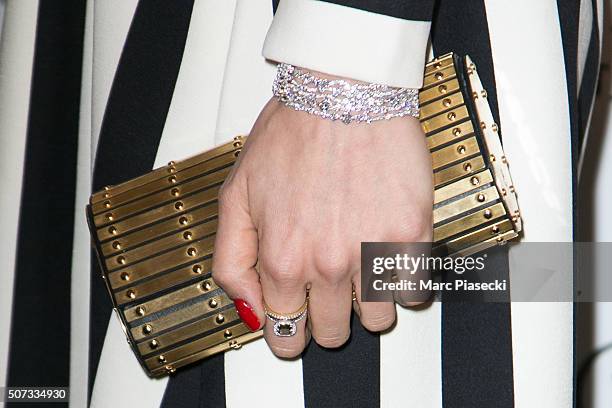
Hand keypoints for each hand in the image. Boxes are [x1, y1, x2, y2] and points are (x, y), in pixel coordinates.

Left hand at [212, 96, 432, 357]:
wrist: (343, 94)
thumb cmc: (291, 137)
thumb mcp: (235, 196)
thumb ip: (232, 262)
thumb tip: (249, 312)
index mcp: (283, 260)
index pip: (285, 335)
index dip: (288, 335)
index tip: (295, 325)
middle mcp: (329, 266)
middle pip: (332, 336)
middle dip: (325, 319)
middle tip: (327, 289)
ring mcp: (373, 252)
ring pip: (378, 322)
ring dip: (368, 304)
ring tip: (361, 269)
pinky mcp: (412, 234)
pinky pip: (415, 291)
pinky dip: (403, 283)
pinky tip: (389, 258)